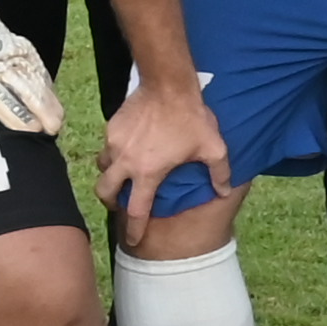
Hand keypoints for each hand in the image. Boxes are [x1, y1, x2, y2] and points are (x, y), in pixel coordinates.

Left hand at [0, 0, 61, 135]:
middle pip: (24, 90)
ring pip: (33, 76)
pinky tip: (50, 87)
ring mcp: (8, 51)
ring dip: (47, 96)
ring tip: (59, 116)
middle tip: (54, 130)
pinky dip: (44, 77)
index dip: (16, 117)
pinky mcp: (13, 41)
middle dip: (41, 111)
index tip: (32, 133)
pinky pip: (34, 61)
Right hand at [98, 79, 228, 220]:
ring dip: (110, 176)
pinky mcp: (111, 128)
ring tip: (123, 175)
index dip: (134, 229)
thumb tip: (224, 191)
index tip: (131, 241)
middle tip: (120, 204)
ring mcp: (114, 144)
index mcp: (148, 173)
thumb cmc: (192, 117)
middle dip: (110, 202)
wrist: (168, 84)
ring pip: (102, 168)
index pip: (137, 211)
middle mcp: (125, 161)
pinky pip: (107, 147)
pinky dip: (115, 153)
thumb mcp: (213, 147)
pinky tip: (129, 148)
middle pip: (105, 192)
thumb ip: (220, 173)